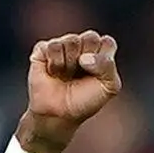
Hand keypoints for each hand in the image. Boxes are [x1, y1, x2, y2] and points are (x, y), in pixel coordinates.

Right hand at [20, 31, 120, 152]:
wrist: (58, 115)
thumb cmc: (84, 100)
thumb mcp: (109, 87)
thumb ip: (108, 66)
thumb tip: (84, 58)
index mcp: (100, 51)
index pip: (107, 42)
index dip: (102, 61)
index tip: (95, 76)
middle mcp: (82, 45)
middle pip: (91, 37)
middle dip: (86, 60)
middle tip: (79, 75)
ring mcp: (63, 45)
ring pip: (71, 40)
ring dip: (69, 64)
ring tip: (65, 75)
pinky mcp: (44, 48)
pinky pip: (52, 46)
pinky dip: (54, 63)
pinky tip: (52, 73)